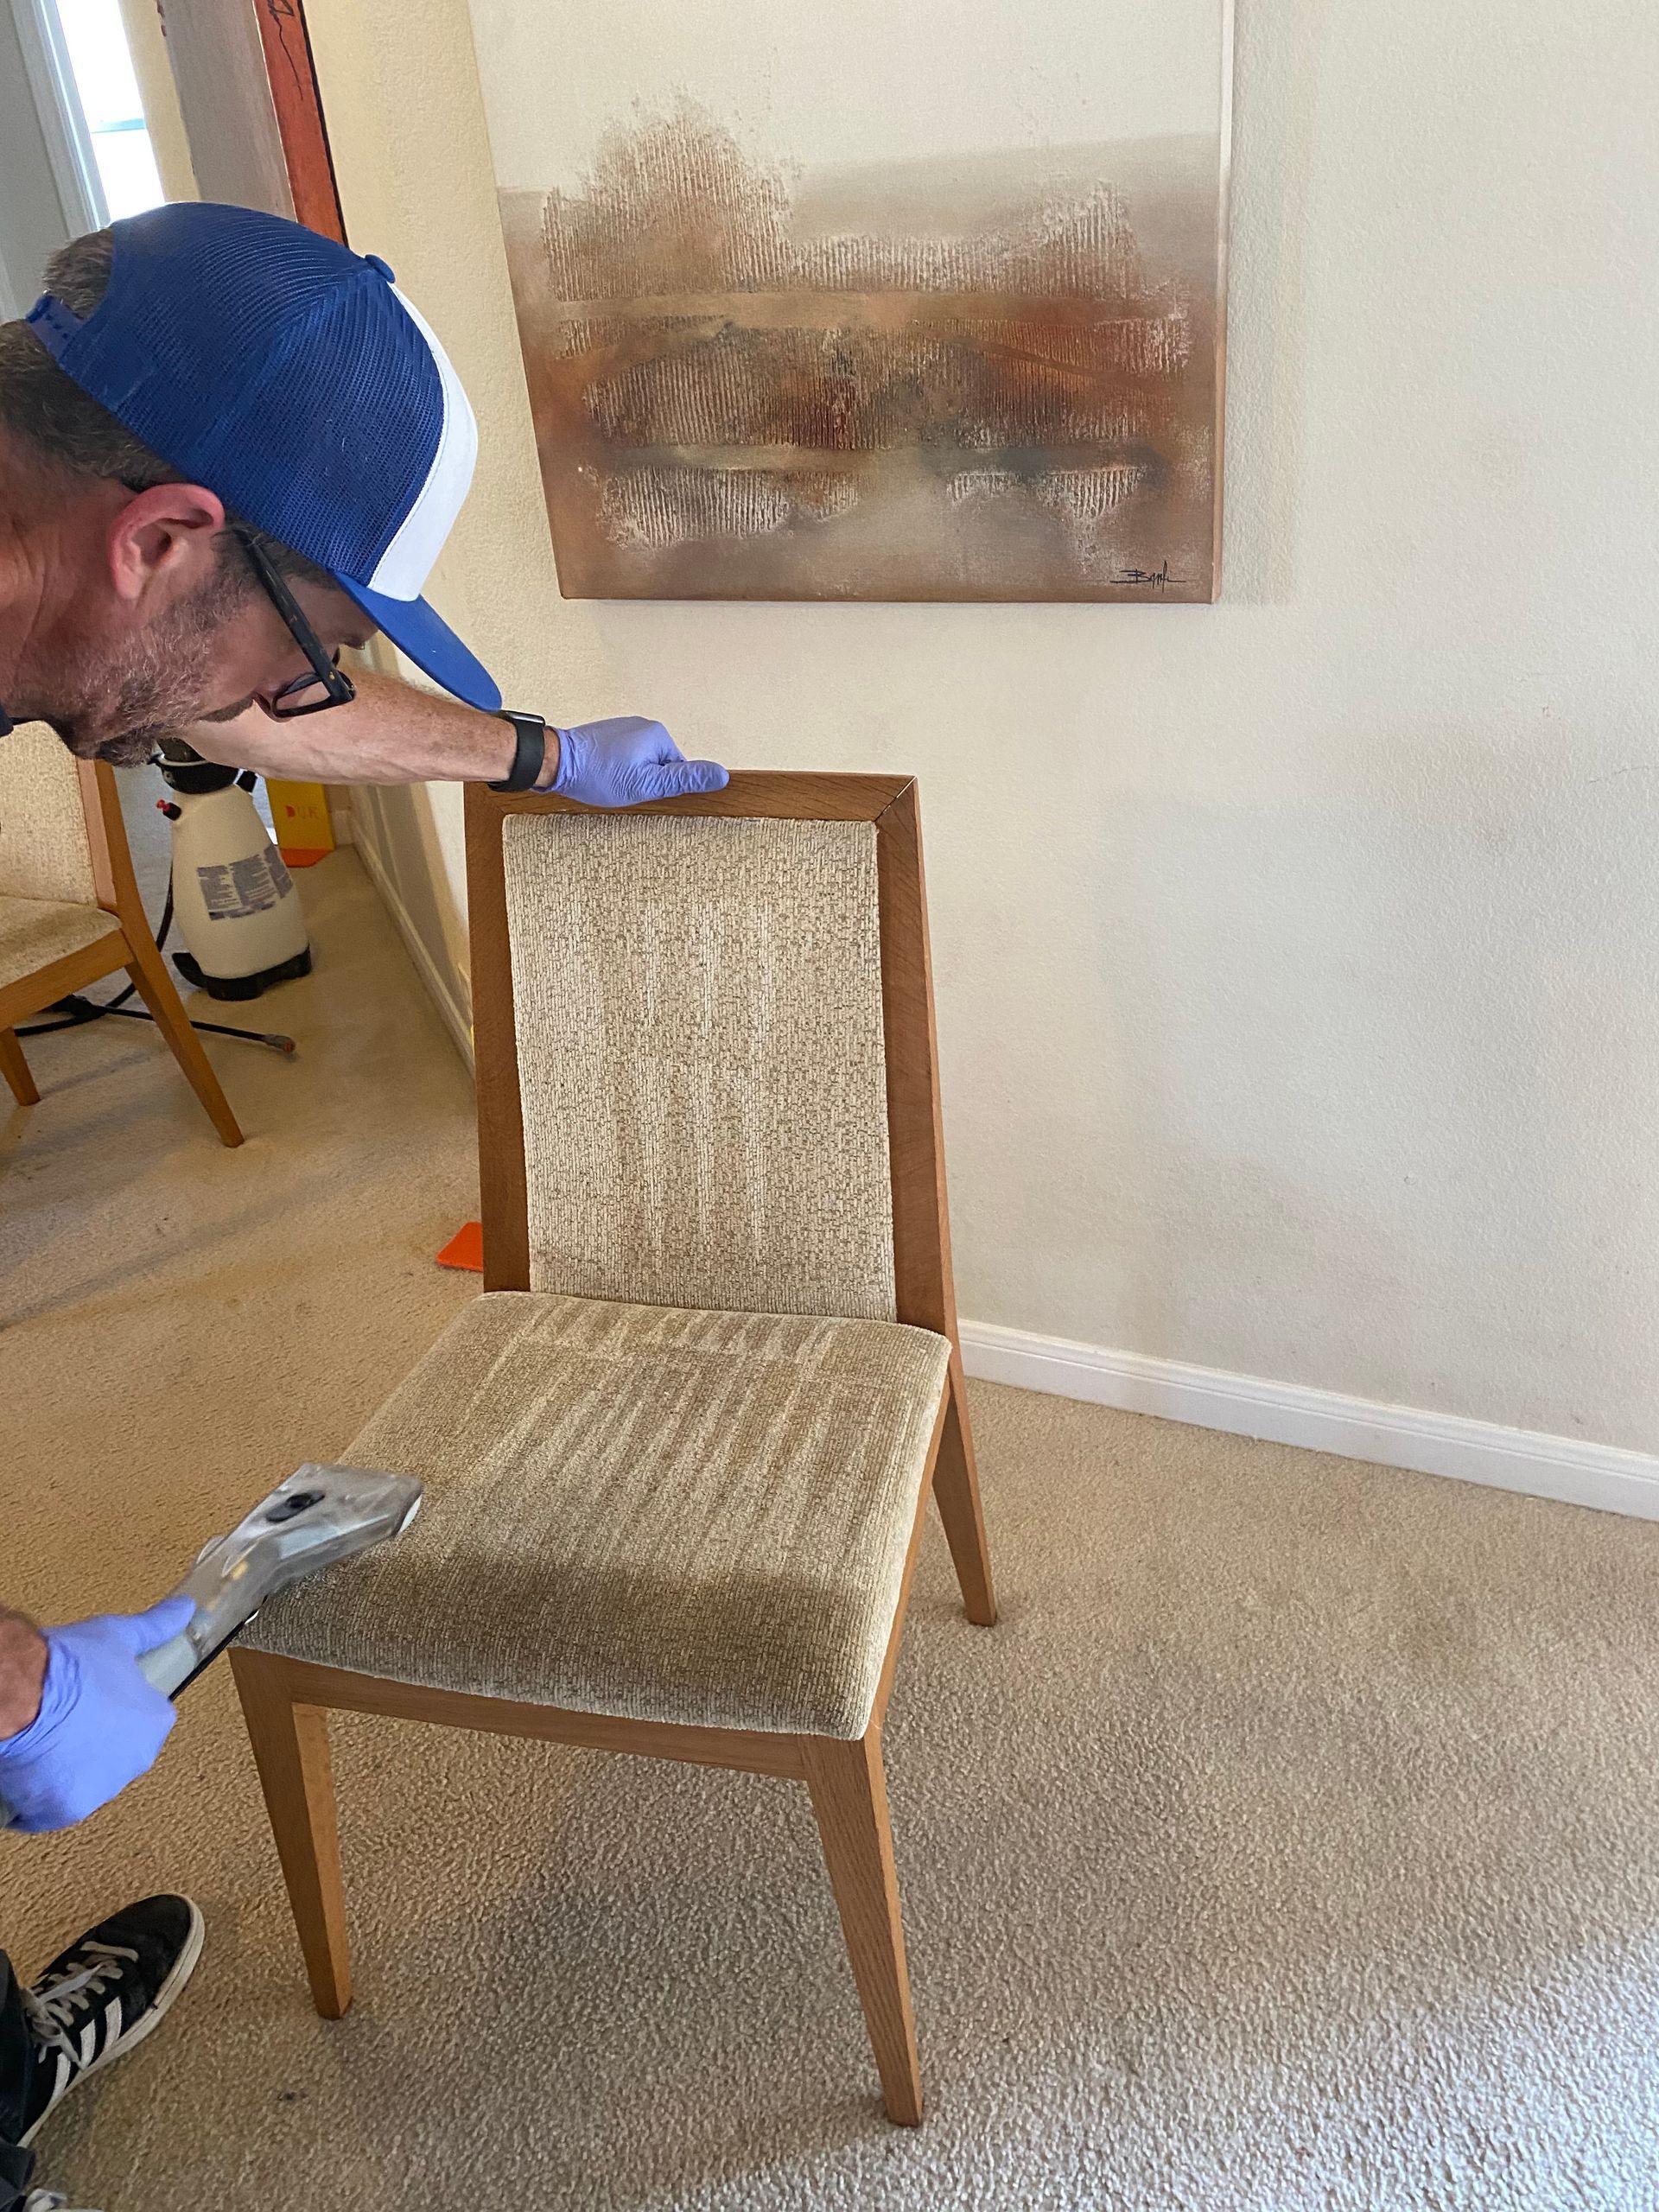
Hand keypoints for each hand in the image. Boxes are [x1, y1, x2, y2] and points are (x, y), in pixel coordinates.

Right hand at [0, 1597, 193, 1832]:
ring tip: (45, 1740)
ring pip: (85, 1782)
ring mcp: (101, 1791)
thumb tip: (185, 1609)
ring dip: (68, 1769)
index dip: (116, 1708)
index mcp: (154, 1725)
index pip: (144, 1721)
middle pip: (115, 1754)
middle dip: (93, 1742)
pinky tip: (29, 1771)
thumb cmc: (67, 1666)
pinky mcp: (65, 1811)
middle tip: (65, 1718)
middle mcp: (136, 1763)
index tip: (96, 1701)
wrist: (20, 1696)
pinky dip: (39, 1797)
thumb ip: (156, 1627)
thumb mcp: (117, 1636)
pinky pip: (52, 1809)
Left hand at [550, 716, 727, 807]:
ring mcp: (625, 728)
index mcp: (659, 735)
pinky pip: (625, 755)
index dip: (662, 786)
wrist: (556, 761)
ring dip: (629, 774)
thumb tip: (720, 775)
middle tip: (624, 787)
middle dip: (645, 780)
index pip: (678, 769)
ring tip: (610, 780)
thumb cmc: (597, 774)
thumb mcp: (647, 784)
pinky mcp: (609, 734)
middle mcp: (644, 725)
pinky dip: (617, 767)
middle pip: (660, 764)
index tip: (642, 790)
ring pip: (641, 761)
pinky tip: (603, 774)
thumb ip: (685, 779)